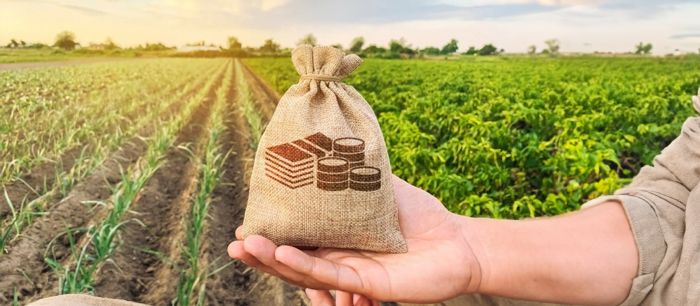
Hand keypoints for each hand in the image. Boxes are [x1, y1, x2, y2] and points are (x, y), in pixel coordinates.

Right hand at [228, 175, 481, 303]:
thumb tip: (333, 141)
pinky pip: (333, 274)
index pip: (296, 239)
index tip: (245, 222)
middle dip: (261, 252)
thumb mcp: (382, 188)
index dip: (270, 234)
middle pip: (293, 259)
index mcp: (338, 239)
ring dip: (274, 260)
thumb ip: (357, 171)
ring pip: (305, 270)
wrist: (457, 241)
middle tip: (235, 241)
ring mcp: (352, 273)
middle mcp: (340, 258)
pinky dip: (306, 265)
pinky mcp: (369, 283)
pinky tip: (285, 253)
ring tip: (247, 246)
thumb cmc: (421, 217)